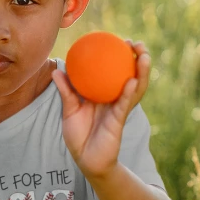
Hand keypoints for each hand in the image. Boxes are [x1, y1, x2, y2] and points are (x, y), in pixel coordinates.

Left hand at [51, 39, 150, 179]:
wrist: (85, 159)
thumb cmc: (79, 135)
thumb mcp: (70, 110)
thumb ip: (66, 91)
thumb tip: (56, 71)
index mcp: (105, 94)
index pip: (117, 71)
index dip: (122, 56)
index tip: (122, 40)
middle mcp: (115, 98)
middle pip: (132, 75)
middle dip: (139, 59)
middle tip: (137, 44)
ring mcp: (119, 108)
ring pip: (136, 87)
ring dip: (142, 72)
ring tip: (143, 56)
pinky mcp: (119, 120)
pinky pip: (125, 104)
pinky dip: (129, 92)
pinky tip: (132, 81)